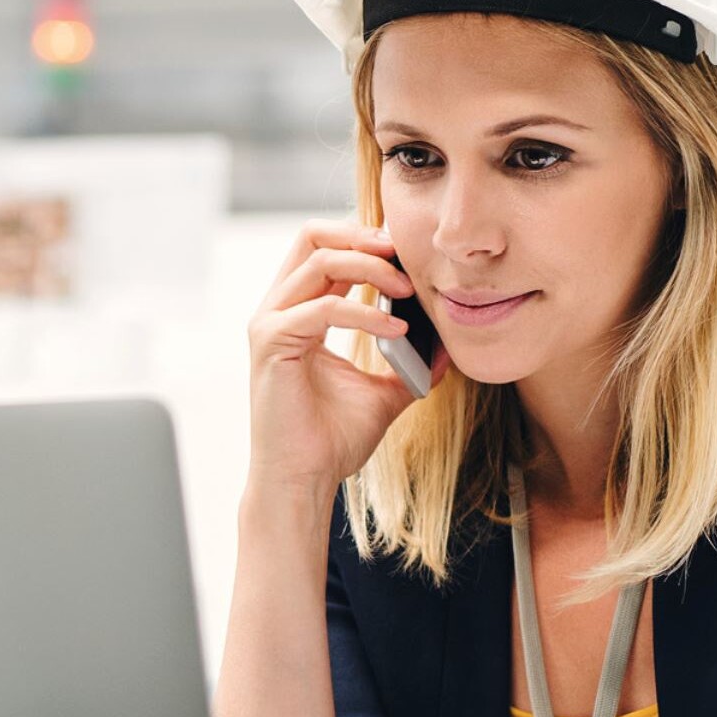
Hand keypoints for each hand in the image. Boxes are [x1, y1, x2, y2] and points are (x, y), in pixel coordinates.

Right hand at [245, 219, 450, 493]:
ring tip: (409, 290)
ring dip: (371, 268)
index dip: (365, 239)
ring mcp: (270, 323)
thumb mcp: (385, 393)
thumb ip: (409, 365)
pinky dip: (366, 312)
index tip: (407, 252)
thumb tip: (446, 348)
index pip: (324, 248)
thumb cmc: (333, 441)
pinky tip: (397, 329)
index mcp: (298, 312)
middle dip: (363, 236)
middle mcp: (278, 310)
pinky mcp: (272, 343)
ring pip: (319, 261)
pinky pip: (323, 307)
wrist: (305, 480)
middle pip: (313, 237)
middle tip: (405, 253)